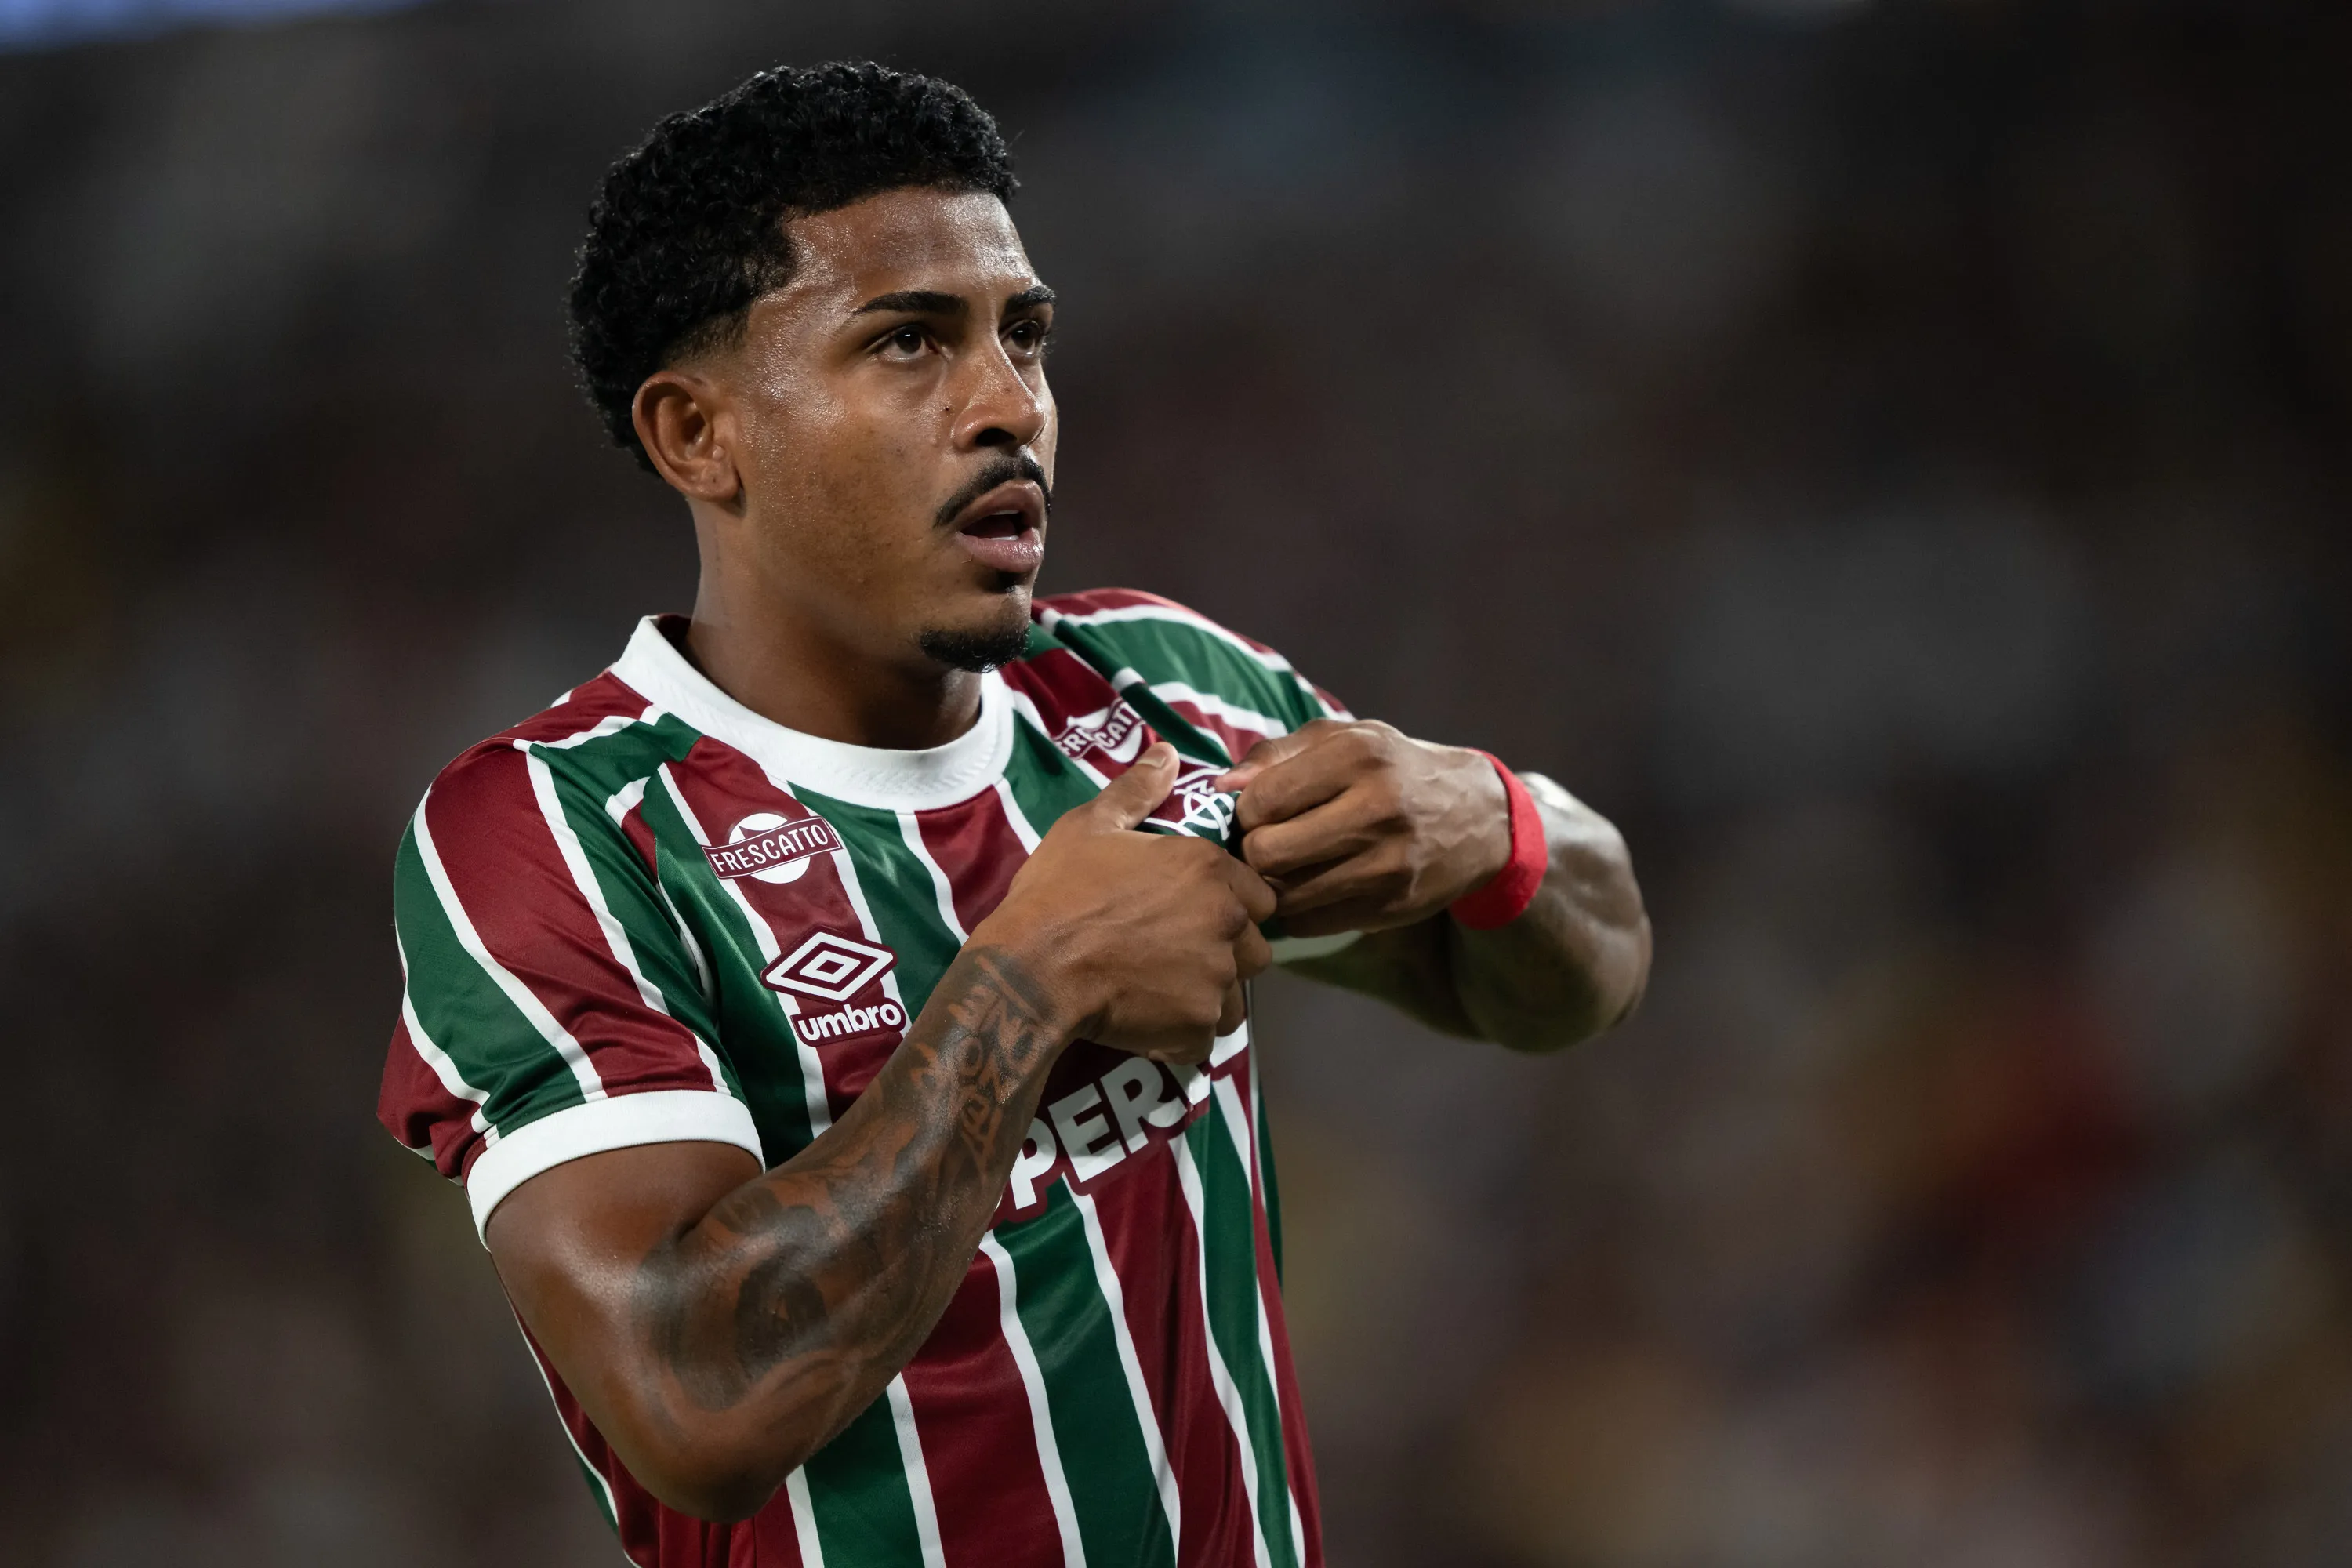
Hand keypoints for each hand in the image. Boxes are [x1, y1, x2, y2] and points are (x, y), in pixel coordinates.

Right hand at [979, 743, 1276, 1063]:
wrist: (1031, 969)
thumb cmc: (1059, 892)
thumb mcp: (1091, 827)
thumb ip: (1137, 791)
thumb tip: (1168, 752)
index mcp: (1211, 870)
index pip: (1261, 894)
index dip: (1232, 905)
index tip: (1193, 913)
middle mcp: (1228, 923)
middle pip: (1257, 947)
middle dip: (1228, 952)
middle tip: (1175, 954)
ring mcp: (1217, 979)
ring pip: (1237, 994)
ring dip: (1210, 994)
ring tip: (1163, 990)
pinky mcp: (1198, 1027)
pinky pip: (1207, 1033)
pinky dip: (1185, 1031)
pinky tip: (1149, 1018)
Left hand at [1219, 719, 1509, 938]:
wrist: (1477, 818)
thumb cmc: (1393, 769)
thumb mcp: (1344, 739)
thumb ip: (1276, 755)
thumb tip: (1221, 787)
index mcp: (1359, 757)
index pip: (1261, 800)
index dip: (1243, 810)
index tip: (1255, 811)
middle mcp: (1377, 810)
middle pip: (1267, 852)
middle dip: (1252, 850)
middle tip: (1262, 842)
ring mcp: (1387, 866)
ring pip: (1285, 894)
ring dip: (1271, 883)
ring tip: (1285, 864)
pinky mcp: (1391, 908)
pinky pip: (1309, 923)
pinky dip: (1297, 909)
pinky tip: (1310, 885)